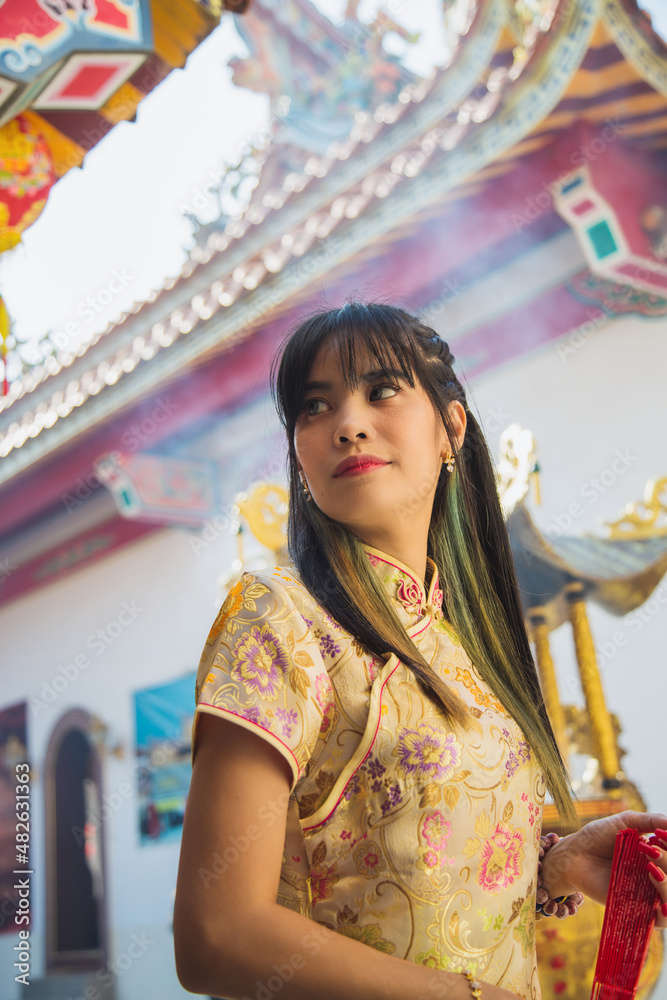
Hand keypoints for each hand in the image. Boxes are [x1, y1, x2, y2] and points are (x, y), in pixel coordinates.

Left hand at [540, 809, 666, 925]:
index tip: (660, 836)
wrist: (574, 855)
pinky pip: (662, 920)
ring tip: (651, 868)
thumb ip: (652, 820)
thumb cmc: (597, 836)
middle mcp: (657, 876)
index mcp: (657, 856)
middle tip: (650, 851)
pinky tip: (659, 899)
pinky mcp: (637, 910)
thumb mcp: (626, 822)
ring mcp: (649, 894)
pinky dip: (666, 912)